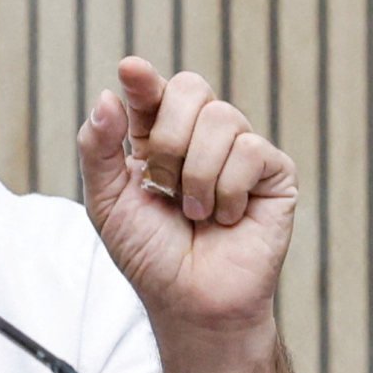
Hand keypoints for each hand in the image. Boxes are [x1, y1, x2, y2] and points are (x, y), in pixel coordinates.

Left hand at [76, 55, 298, 341]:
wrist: (192, 302)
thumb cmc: (150, 256)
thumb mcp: (108, 203)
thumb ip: (98, 150)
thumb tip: (108, 96)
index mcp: (159, 137)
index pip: (152, 92)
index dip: (142, 79)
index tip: (131, 70)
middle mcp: (202, 136)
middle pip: (190, 89)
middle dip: (169, 140)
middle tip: (164, 187)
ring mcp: (240, 151)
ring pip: (222, 119)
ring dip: (197, 175)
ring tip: (195, 213)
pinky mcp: (274, 171)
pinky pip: (250, 150)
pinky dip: (228, 191)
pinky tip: (227, 218)